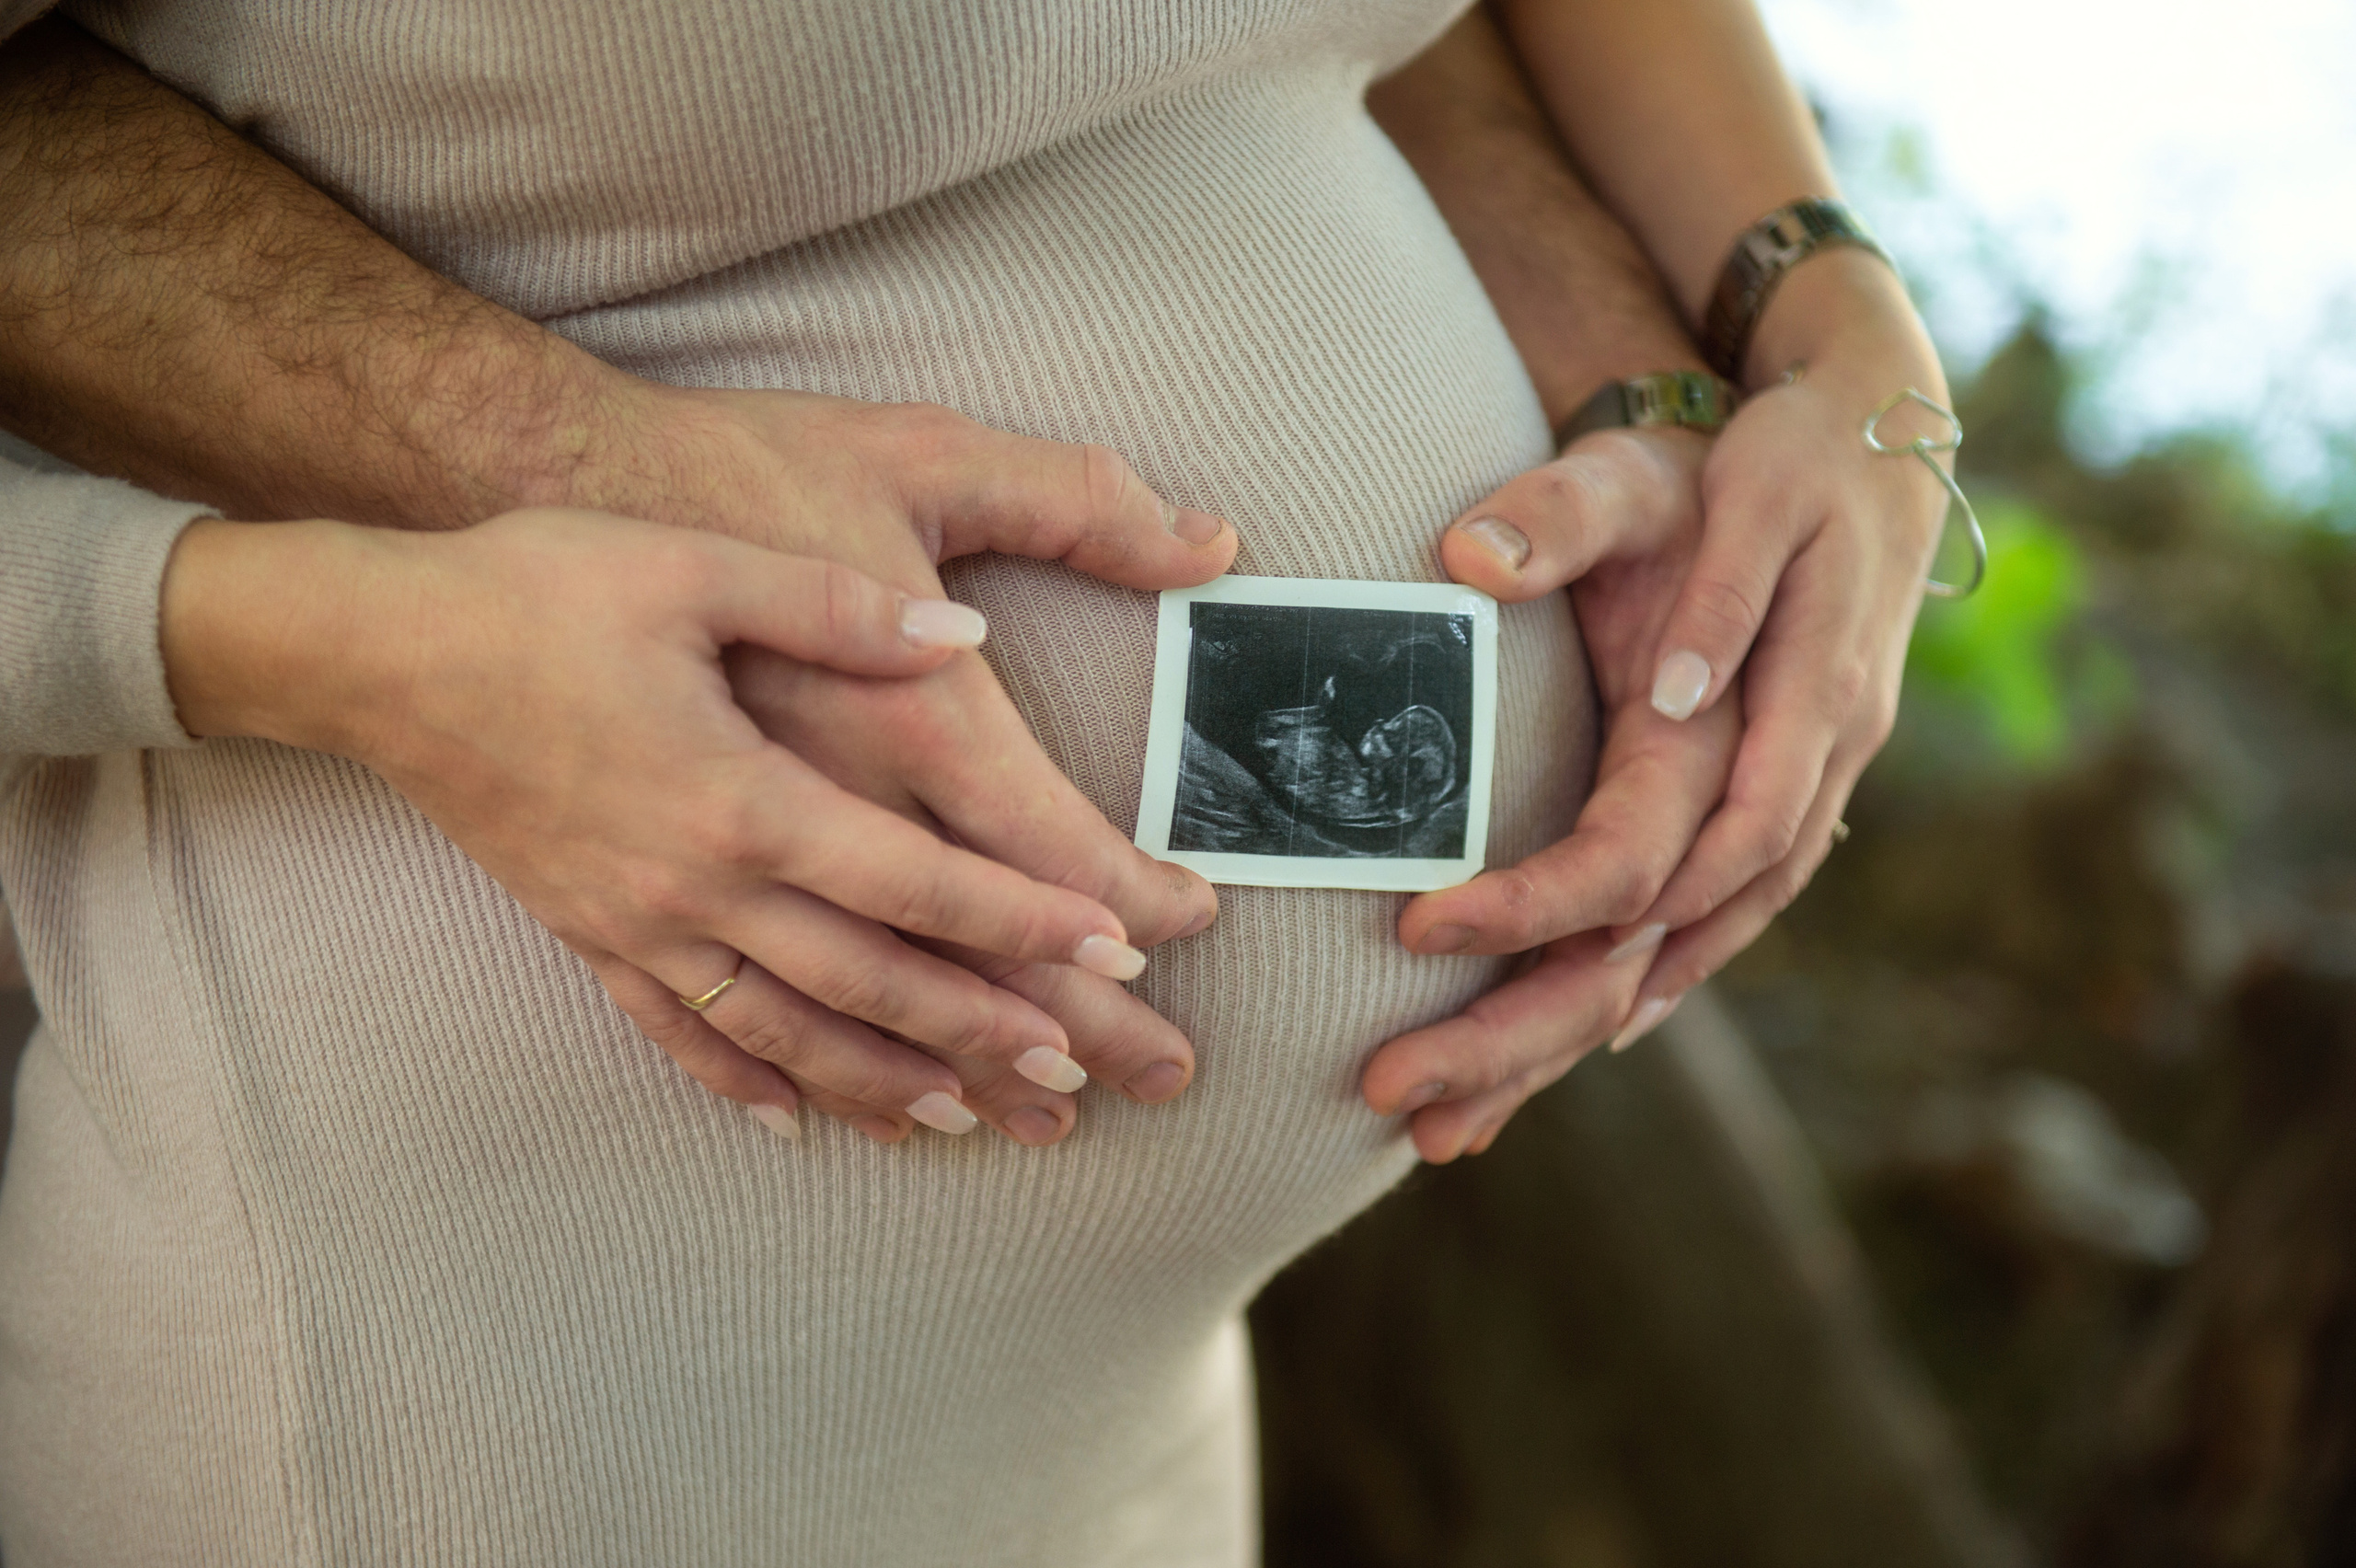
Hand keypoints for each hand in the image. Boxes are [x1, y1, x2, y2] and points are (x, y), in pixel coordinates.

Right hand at [161, 507, 1163, 1139]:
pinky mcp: (588, 935)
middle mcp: (698, 884)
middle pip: (871, 980)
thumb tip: (959, 633)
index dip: (1023, 917)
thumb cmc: (533, 589)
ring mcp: (639, 924)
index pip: (916, 879)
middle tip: (1082, 1073)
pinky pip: (680, 1035)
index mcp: (743, 793)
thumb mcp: (692, 565)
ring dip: (884, 1081)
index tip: (1117, 947)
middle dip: (984, 1030)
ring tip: (970, 1122)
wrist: (370, 648)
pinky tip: (795, 1129)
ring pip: (787, 1031)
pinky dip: (745, 1086)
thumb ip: (836, 608)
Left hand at [1365, 266, 1945, 1160]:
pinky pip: (1697, 940)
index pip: (1645, 851)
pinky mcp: (1764, 819)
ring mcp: (1790, 813)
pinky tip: (1553, 1052)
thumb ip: (1566, 514)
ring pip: (1679, 968)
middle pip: (1656, 954)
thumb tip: (1468, 560)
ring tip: (1442, 1127)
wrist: (1862, 462)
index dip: (1535, 901)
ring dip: (1562, 1050)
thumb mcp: (1648, 466)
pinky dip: (1625, 1002)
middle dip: (1526, 1034)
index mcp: (1771, 716)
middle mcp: (1794, 787)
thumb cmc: (1744, 465)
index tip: (1413, 929)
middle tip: (1393, 1097)